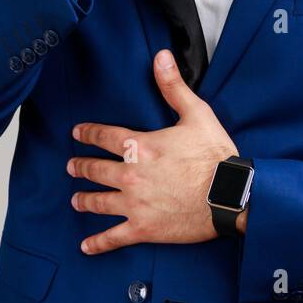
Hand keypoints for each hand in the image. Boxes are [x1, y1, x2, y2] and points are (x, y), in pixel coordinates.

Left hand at [68, 49, 241, 254]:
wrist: (231, 196)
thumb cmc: (215, 156)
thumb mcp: (196, 114)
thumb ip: (173, 86)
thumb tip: (160, 57)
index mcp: (140, 146)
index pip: (104, 136)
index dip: (88, 133)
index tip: (76, 133)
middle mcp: (130, 175)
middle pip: (96, 170)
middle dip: (81, 166)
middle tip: (71, 166)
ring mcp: (134, 204)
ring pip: (99, 201)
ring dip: (84, 199)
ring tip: (75, 199)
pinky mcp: (144, 228)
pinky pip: (114, 237)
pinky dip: (98, 242)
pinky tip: (86, 246)